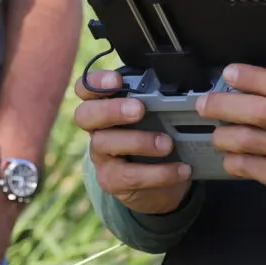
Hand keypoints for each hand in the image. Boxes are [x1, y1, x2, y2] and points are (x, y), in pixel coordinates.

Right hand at [74, 67, 192, 215]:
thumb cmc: (156, 137)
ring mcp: (101, 155)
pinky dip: (159, 173)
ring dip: (139, 141)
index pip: (86, 88)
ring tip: (168, 144)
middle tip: (139, 110)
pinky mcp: (111, 180)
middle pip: (85, 114)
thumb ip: (157, 100)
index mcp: (105, 105)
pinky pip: (129, 176)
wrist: (160, 183)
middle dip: (112, 109)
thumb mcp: (156, 116)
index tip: (117, 81)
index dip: (96, 82)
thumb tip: (180, 87)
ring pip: (105, 144)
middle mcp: (97, 129)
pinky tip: (180, 170)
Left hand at [199, 59, 265, 228]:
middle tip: (205, 103)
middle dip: (224, 104)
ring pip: (247, 140)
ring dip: (223, 135)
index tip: (230, 72)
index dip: (253, 77)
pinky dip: (232, 160)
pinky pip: (247, 166)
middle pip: (259, 112)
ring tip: (219, 133)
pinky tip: (232, 155)